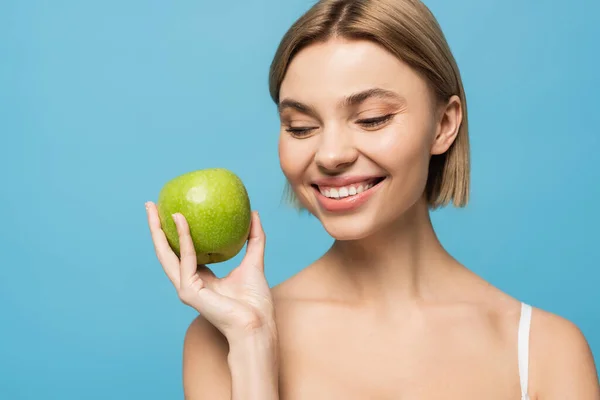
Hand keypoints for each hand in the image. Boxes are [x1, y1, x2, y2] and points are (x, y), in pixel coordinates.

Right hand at [145, 201, 275, 341]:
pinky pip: (186, 259)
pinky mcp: (188, 291)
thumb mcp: (255, 261)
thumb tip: (254, 213)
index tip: (171, 209)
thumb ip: (253, 238)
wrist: (257, 324)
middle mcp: (189, 282)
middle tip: (150, 204)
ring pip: (165, 255)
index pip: (181, 251)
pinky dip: (183, 238)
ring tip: (153, 208)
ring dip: (157, 231)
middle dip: (155, 228)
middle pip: (166, 251)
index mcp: (201, 278)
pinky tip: (181, 220)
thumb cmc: (256, 301)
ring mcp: (186, 288)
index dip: (174, 232)